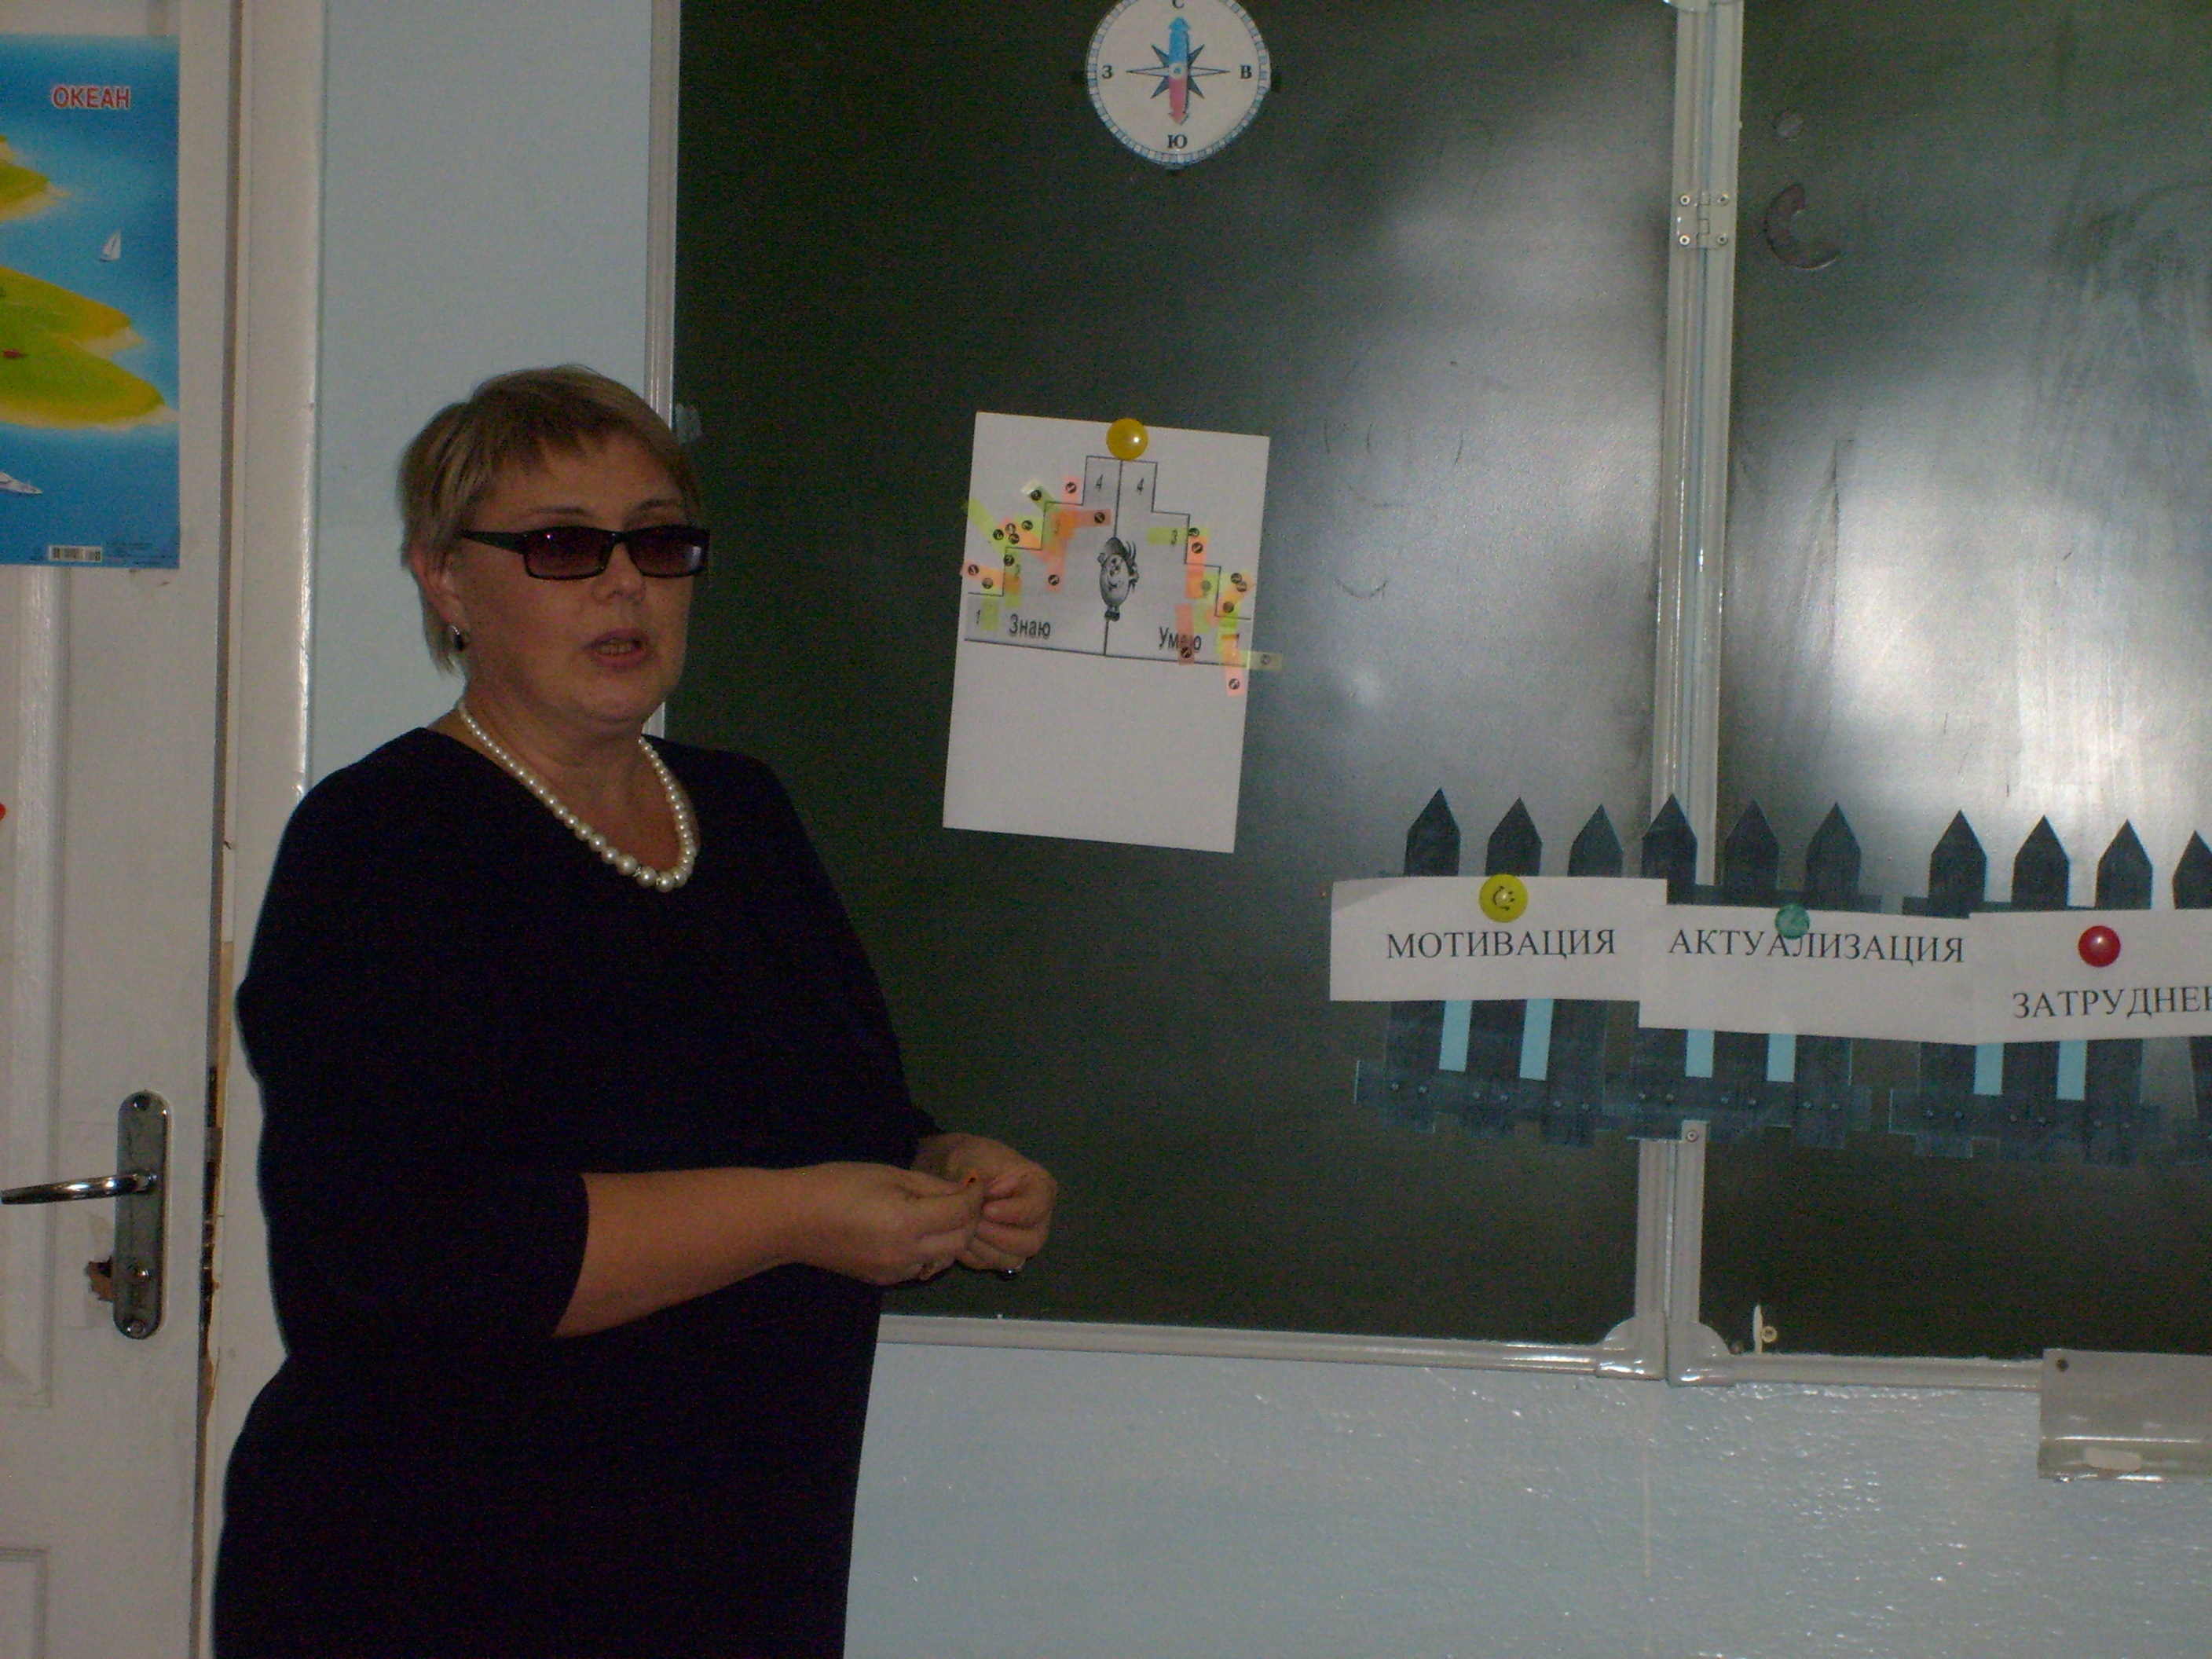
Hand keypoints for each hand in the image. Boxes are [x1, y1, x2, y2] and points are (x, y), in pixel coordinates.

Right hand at [781, 1162, 983, 1286]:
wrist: (793, 1220)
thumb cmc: (837, 1185)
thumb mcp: (889, 1174)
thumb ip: (931, 1185)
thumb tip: (963, 1191)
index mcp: (907, 1223)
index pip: (961, 1213)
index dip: (974, 1196)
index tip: (974, 1183)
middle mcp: (907, 1255)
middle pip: (960, 1241)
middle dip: (969, 1218)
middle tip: (963, 1197)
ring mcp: (896, 1273)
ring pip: (945, 1259)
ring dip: (953, 1238)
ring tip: (942, 1214)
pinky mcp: (885, 1281)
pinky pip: (923, 1267)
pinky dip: (931, 1251)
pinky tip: (919, 1232)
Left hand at [914, 1134, 1056, 1273]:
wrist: (954, 1170)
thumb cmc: (972, 1159)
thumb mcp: (978, 1158)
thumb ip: (982, 1184)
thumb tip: (982, 1208)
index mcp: (1040, 1188)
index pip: (1037, 1208)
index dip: (1012, 1212)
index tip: (986, 1208)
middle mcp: (1038, 1218)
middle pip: (1031, 1242)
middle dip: (997, 1235)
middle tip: (973, 1224)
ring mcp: (1021, 1239)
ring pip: (1012, 1259)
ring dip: (983, 1247)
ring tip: (964, 1228)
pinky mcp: (1002, 1253)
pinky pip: (991, 1265)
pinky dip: (972, 1255)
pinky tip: (960, 1238)